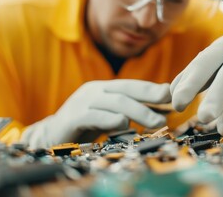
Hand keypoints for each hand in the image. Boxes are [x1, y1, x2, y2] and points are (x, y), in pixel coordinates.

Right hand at [21, 80, 170, 147]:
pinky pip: (95, 116)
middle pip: (126, 90)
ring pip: (115, 102)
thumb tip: (159, 112)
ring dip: (139, 111)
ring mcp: (82, 102)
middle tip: (170, 108)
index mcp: (103, 88)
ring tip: (157, 122)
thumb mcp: (108, 115)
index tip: (171, 95)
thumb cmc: (85, 126)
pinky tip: (124, 124)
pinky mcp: (73, 117)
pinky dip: (112, 119)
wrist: (51, 136)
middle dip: (150, 97)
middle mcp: (94, 91)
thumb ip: (127, 111)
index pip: (131, 85)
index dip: (152, 89)